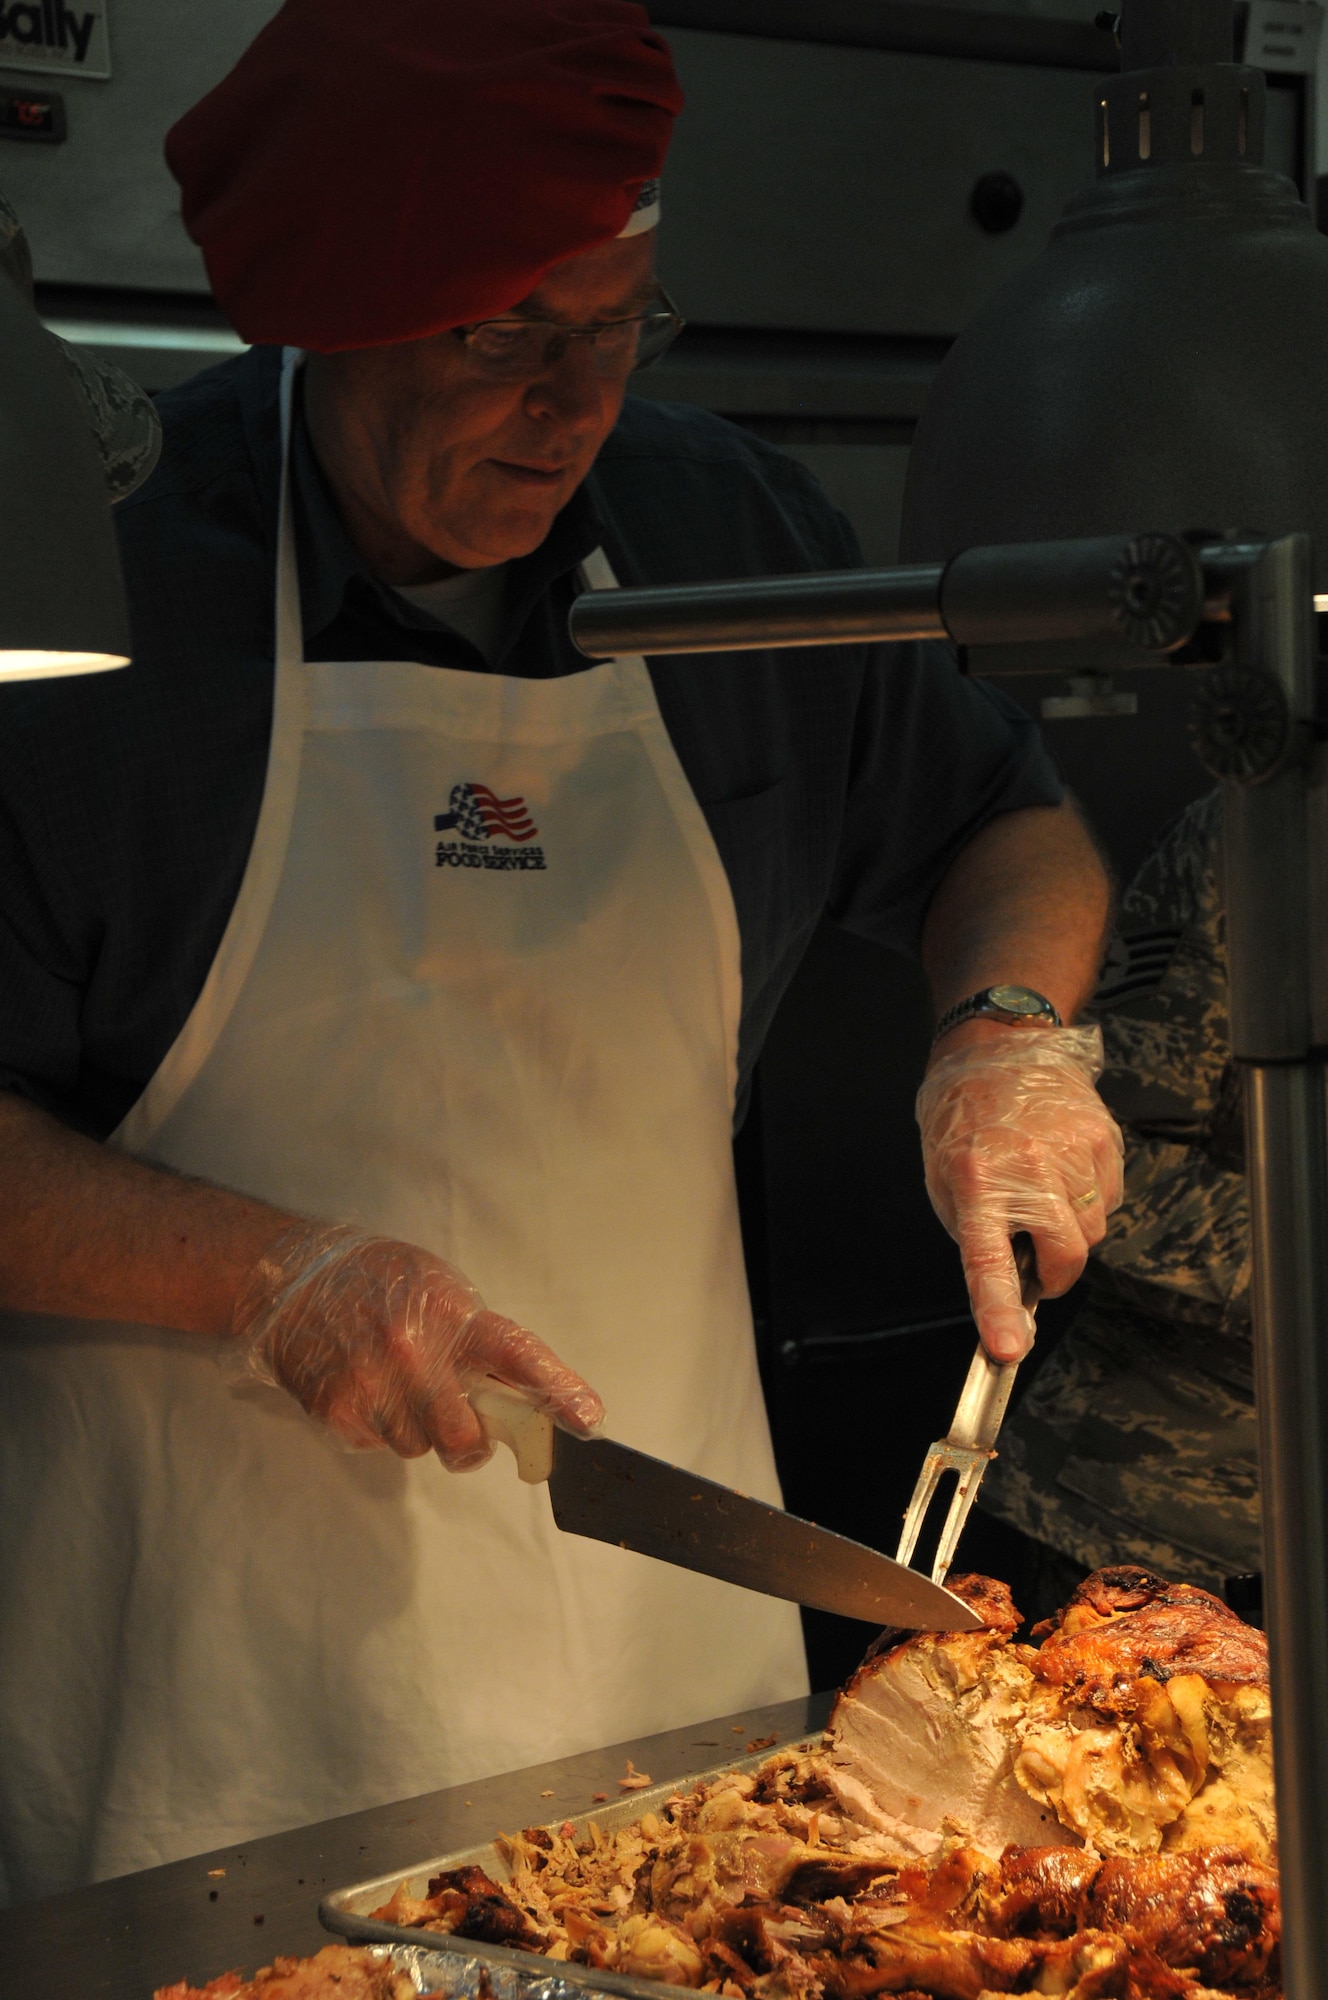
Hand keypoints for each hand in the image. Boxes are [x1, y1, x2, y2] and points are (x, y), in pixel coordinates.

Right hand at [226, 1222, 603, 1467]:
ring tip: (397, 1386)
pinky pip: (377, 1446)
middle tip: (463, 1422)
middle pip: (466, 1437)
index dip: (557, 1389)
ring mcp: (373, 1384)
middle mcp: (415, 1351)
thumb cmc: (374, 1281)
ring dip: (418, 1430)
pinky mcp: (337, 1410)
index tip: (589, 1418)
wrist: (291, 1280)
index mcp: (450, 1314)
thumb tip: (523, 1389)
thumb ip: (477, 1338)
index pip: (517, 1354)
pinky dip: (378, 1428)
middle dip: (472, 1442)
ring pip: (420, 1448)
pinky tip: (367, 1389)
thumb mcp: (437, 1289)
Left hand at [915, 1024, 1123, 1362]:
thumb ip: (979, 1236)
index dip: (999, 1311)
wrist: (997, 1049)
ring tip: (1040, 1189)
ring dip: (1069, 1229)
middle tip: (1034, 1260)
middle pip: (1067, 1256)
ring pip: (1092, 1230)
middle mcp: (1027, 1168)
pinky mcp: (1102, 1137)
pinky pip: (1107, 1197)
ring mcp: (1072, 1151)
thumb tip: (1014, 1290)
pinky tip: (1062, 1168)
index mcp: (976, 1183)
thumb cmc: (964, 1120)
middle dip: (1055, 1273)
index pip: (989, 1262)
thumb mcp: (947, 1180)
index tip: (1009, 1350)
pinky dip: (1087, 1198)